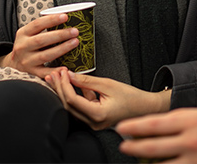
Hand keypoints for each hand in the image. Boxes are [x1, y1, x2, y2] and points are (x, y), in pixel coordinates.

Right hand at [0, 13, 77, 79]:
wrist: (13, 63)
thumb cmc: (27, 44)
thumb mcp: (29, 33)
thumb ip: (42, 27)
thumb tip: (65, 18)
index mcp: (22, 34)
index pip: (37, 24)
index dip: (51, 20)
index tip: (65, 17)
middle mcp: (23, 47)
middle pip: (42, 40)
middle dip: (60, 35)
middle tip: (75, 31)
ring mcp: (27, 61)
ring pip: (45, 55)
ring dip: (62, 49)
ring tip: (75, 42)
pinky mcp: (32, 72)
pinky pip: (45, 72)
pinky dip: (55, 70)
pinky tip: (66, 67)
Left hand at [45, 69, 171, 129]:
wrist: (144, 108)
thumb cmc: (131, 97)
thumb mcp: (108, 84)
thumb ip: (88, 81)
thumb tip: (70, 75)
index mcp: (97, 115)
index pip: (72, 100)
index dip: (64, 85)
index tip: (61, 72)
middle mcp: (92, 123)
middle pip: (68, 105)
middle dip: (59, 88)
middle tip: (53, 73)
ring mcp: (92, 123)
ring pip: (71, 108)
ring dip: (63, 92)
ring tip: (56, 77)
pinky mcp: (93, 120)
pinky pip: (79, 108)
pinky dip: (73, 96)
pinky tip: (69, 84)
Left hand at [115, 98, 196, 162]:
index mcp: (194, 119)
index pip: (157, 123)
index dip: (138, 126)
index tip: (125, 127)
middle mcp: (190, 139)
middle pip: (154, 145)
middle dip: (135, 146)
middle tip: (123, 145)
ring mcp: (195, 158)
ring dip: (147, 163)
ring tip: (137, 161)